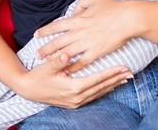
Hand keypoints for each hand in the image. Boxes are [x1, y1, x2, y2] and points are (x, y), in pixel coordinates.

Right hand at [14, 52, 131, 107]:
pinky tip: (108, 86)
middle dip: (116, 80)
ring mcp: (75, 102)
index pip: (97, 79)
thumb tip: (66, 54)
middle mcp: (77, 97)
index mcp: (72, 88)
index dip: (110, 73)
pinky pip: (93, 96)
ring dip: (112, 86)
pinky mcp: (73, 103)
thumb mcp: (46, 67)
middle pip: (101, 87)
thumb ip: (57, 61)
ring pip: (99, 93)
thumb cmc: (37, 76)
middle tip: (130, 73)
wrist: (27, 89)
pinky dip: (102, 90)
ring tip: (123, 79)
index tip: (122, 67)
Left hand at [34, 0, 135, 73]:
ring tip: (46, 64)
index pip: (56, 26)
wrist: (128, 18)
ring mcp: (87, 42)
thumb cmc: (112, 7)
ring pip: (67, 53)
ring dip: (55, 59)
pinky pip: (82, 61)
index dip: (45, 31)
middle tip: (36, 55)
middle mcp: (79, 32)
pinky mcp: (97, 51)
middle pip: (58, 42)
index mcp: (77, 19)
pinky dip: (74, 67)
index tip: (36, 35)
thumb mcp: (92, 0)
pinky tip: (67, 71)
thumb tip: (74, 11)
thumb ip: (80, 5)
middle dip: (45, 49)